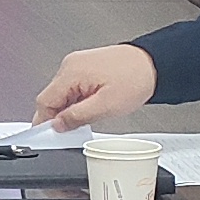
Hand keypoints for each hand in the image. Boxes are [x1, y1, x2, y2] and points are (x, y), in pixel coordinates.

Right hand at [33, 43, 156, 128]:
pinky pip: (72, 87)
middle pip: (52, 97)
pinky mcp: (85, 67)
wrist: (154, 64)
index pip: (45, 101)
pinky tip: (92, 105)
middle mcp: (70, 65)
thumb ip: (77, 117)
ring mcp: (77, 64)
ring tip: (91, 114)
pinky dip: (77, 100)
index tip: (52, 135)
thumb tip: (57, 125)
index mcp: (71, 72)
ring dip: (70, 108)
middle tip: (76, 128)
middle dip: (60, 116)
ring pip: (62, 93)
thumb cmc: (135, 79)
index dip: (45, 121)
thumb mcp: (105, 107)